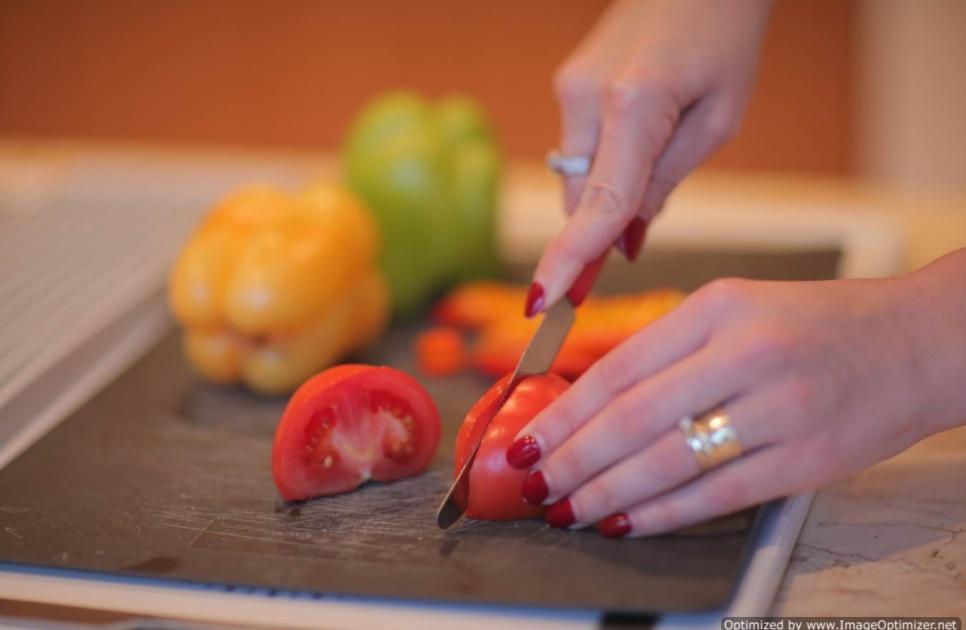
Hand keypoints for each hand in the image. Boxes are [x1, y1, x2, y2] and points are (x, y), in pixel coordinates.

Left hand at [506, 252, 965, 535]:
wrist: (915, 342)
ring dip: (608, 493)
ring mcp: (779, 410)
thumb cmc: (814, 325)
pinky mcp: (805, 460)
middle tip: (534, 485)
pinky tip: (627, 522)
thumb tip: (588, 401)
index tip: (524, 442)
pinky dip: (663, 513)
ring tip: (569, 510)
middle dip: (572, 459)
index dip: (563, 414)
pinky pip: (717, 494)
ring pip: (669, 462)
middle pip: (633, 418)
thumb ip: (665, 350)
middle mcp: (745, 354)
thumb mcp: (733, 309)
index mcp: (717, 309)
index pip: (619, 369)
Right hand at [527, 0, 771, 315]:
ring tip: (662, 140)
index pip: (598, 204)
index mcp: (634, 104)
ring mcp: (568, 88)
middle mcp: (585, 96)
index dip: (570, 259)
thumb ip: (664, 182)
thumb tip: (624, 241)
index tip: (541, 304)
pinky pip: (577, 150)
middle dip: (609, 222)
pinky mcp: (565, 83)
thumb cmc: (724, 39)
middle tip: (647, 221)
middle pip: (582, 199)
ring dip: (609, 188)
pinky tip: (640, 126)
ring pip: (576, 178)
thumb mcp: (718, 119)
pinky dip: (604, 160)